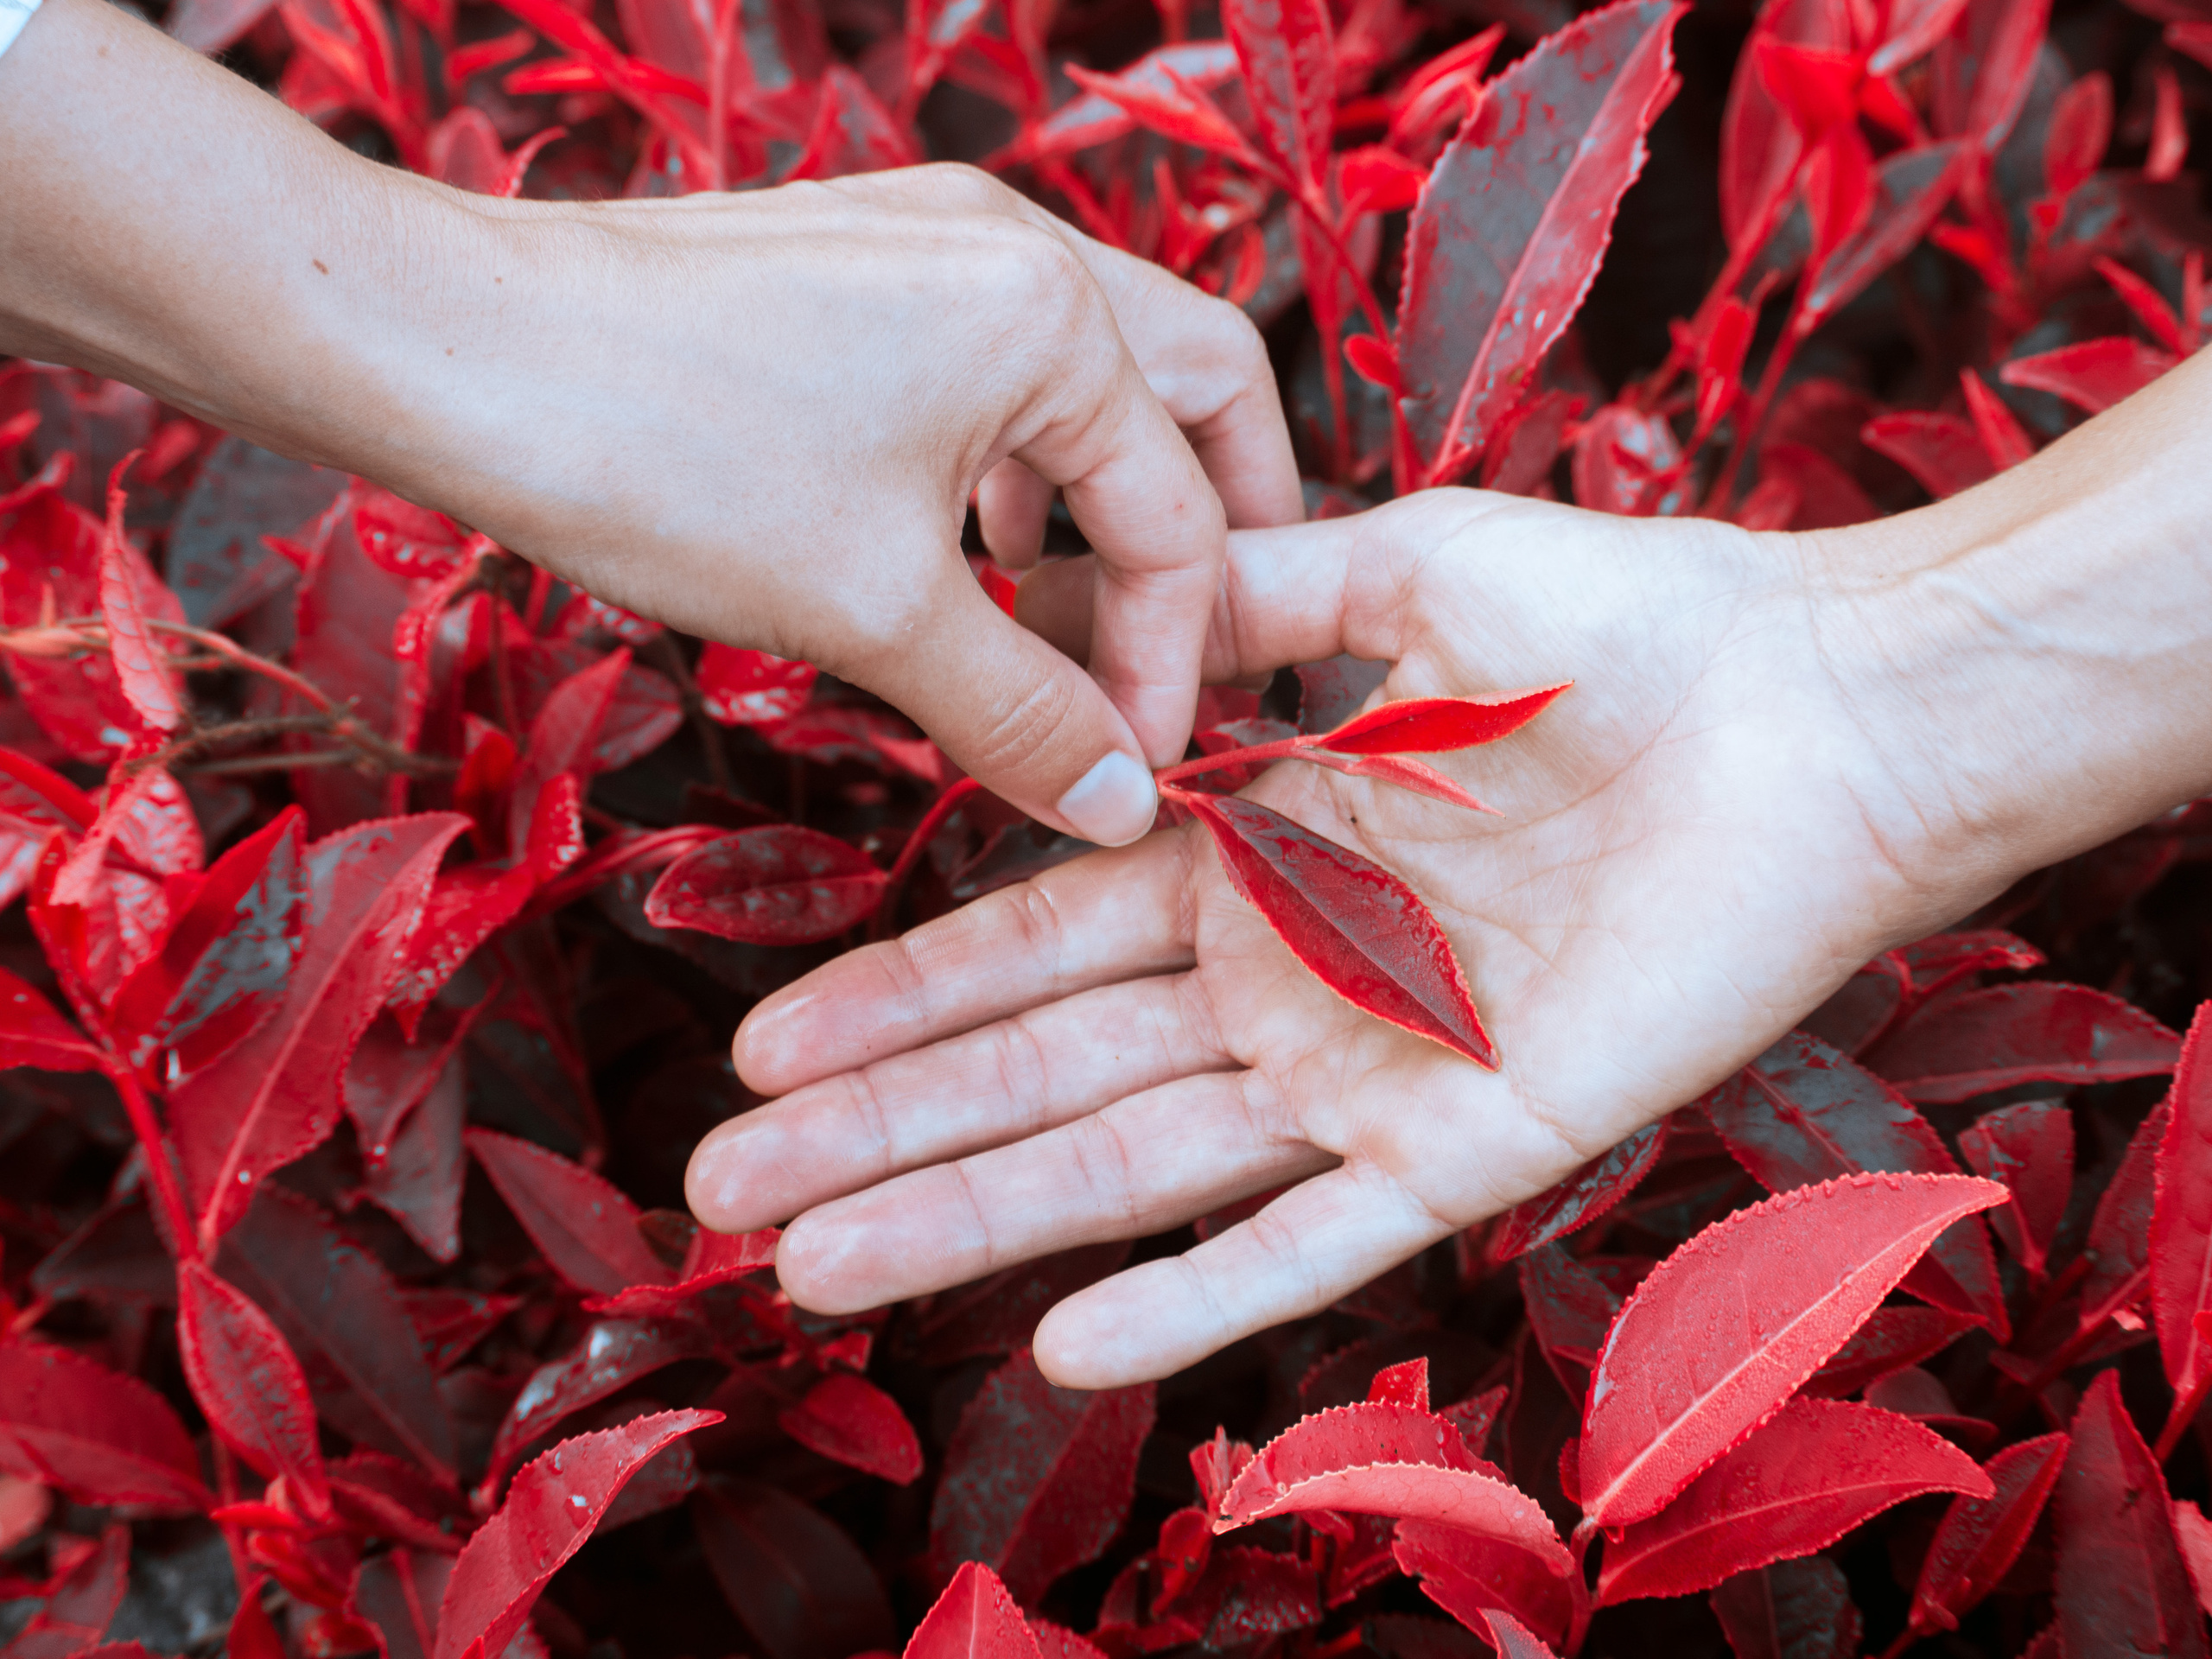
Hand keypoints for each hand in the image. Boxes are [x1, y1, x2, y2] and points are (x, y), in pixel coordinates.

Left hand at [0, 0, 1302, 844]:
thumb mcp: (872, 612)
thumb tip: (1120, 807)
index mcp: (1054, 316)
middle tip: (1197, 651)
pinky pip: (994, 361)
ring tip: (1063, 609)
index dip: (1169, 666)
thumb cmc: (663, 456)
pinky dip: (1014, 458)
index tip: (1127, 776)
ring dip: (1107, 494)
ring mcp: (931, 238)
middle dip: (1215, 528)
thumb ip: (1021, 712)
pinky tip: (960, 543)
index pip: (1181, 518)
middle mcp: (1017, 246)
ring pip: (1093, 371)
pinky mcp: (855, 261)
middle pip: (1193, 390)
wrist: (446, 346)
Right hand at [685, 489, 1997, 1386]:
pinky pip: (1308, 1243)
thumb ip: (1243, 608)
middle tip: (721, 1193)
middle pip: (1045, 1076)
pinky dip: (1192, 1299)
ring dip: (974, 1217)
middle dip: (883, 1132)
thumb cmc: (1627, 625)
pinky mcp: (1467, 1146)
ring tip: (811, 1266)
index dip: (901, 999)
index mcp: (1255, 855)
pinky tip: (1058, 1341)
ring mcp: (1366, 1077)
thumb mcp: (1401, 571)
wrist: (1816, 716)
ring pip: (1135, 1167)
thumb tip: (1089, 601)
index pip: (1035, 942)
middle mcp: (1283, 982)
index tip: (768, 1046)